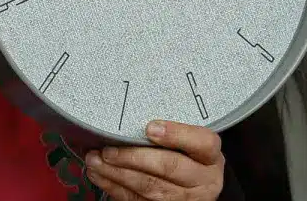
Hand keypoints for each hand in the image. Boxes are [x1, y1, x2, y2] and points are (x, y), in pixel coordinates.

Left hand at [85, 120, 225, 200]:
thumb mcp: (189, 142)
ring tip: (95, 160)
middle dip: (133, 158)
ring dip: (117, 173)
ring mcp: (186, 200)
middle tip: (107, 149)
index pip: (203, 143)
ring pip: (150, 187)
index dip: (176, 134)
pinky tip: (99, 175)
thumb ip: (171, 131)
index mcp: (210, 158)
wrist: (194, 189)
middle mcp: (203, 182)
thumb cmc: (186, 157)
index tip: (149, 127)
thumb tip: (132, 114)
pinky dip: (114, 187)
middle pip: (169, 167)